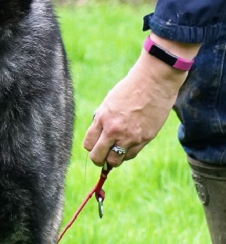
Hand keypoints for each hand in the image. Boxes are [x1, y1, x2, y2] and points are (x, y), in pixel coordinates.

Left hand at [83, 38, 198, 166]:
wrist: (154, 82)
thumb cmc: (130, 89)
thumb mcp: (109, 103)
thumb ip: (102, 120)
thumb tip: (99, 136)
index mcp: (102, 118)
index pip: (88, 144)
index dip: (91, 147)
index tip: (94, 146)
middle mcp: (114, 130)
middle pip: (98, 156)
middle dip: (98, 159)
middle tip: (101, 158)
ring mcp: (130, 136)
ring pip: (115, 161)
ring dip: (113, 159)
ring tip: (115, 151)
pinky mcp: (145, 139)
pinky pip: (131, 155)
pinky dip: (127, 154)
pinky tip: (128, 145)